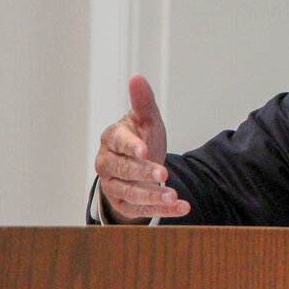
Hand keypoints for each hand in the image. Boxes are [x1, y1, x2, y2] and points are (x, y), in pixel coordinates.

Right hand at [94, 74, 189, 222]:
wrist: (140, 163)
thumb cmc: (142, 137)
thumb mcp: (146, 119)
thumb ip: (143, 102)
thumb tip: (137, 77)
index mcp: (111, 139)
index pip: (118, 142)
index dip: (130, 146)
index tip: (145, 150)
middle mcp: (106, 163)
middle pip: (122, 169)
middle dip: (142, 173)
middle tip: (163, 174)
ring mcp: (112, 185)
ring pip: (129, 192)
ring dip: (152, 196)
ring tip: (173, 196)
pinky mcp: (122, 203)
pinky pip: (140, 209)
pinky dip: (162, 210)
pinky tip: (181, 208)